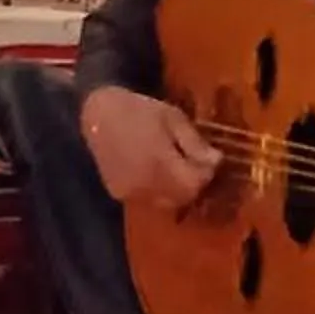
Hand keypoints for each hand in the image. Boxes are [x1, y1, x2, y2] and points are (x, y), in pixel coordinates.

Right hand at [79, 87, 221, 211]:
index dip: (207, 174)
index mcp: (160, 163)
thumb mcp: (173, 118)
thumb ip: (195, 143)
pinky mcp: (119, 194)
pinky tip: (156, 172)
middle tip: (197, 165)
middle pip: (182, 198)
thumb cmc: (139, 110)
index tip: (212, 160)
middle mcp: (145, 184)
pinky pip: (147, 199)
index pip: (195, 184)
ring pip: (166, 202)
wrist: (98, 113)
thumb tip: (216, 162)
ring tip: (178, 168)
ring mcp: (130, 192)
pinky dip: (157, 190)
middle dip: (194, 183)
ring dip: (177, 190)